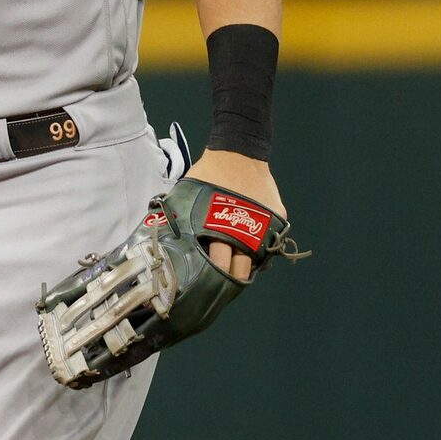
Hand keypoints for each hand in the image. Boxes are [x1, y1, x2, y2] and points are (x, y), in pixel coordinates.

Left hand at [183, 148, 282, 282]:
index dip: (212, 279)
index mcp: (216, 226)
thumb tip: (164, 242)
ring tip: (237, 276)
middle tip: (222, 288)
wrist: (238, 151)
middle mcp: (242, 229)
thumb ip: (182, 221)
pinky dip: (261, 249)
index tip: (206, 287)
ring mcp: (262, 223)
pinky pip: (270, 240)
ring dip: (246, 267)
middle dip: (230, 280)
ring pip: (256, 259)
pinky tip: (251, 255)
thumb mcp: (188, 198)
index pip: (218, 264)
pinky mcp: (275, 216)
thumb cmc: (208, 174)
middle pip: (239, 268)